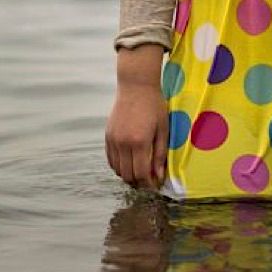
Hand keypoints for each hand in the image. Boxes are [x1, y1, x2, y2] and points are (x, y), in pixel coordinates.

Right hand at [105, 46, 168, 190]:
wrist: (136, 86)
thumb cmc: (154, 105)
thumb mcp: (163, 129)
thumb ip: (160, 153)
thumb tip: (159, 175)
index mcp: (139, 142)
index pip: (141, 173)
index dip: (148, 183)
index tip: (155, 185)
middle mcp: (123, 143)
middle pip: (128, 175)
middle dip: (139, 182)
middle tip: (149, 181)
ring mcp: (113, 140)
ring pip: (117, 169)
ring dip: (128, 175)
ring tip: (140, 173)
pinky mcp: (108, 136)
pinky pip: (111, 159)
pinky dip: (119, 166)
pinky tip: (129, 163)